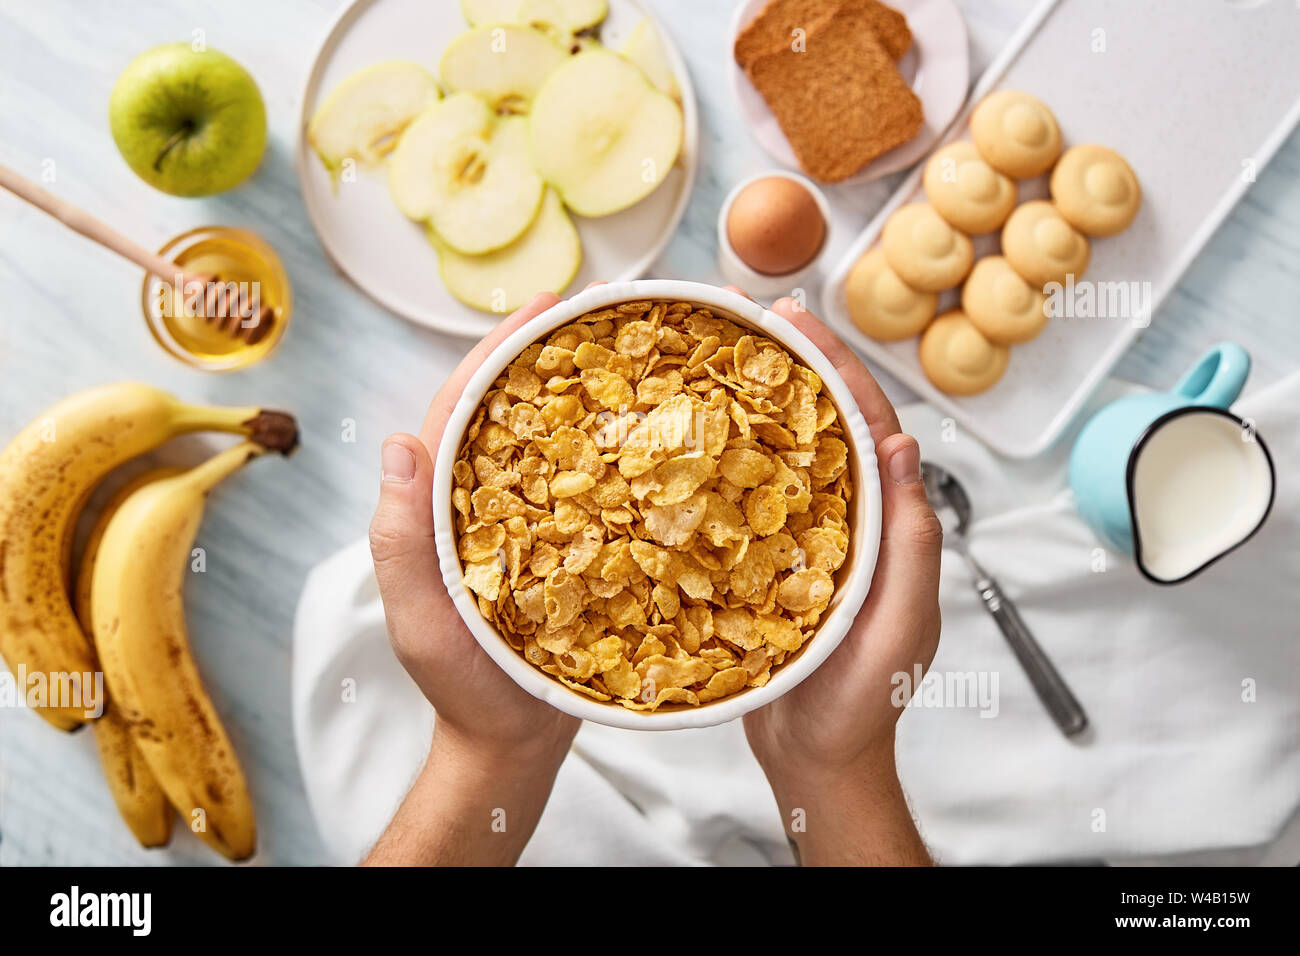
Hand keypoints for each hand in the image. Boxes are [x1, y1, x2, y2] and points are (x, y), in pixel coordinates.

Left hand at [365, 293, 578, 864]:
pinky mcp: (568, 542)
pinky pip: (589, 480)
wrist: (515, 742)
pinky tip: (653, 424)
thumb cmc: (464, 689)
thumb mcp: (421, 621)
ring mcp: (530, 519)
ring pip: (554, 437)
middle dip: (548, 351)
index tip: (542, 304)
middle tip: (602, 305)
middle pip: (512, 408)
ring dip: (585, 387)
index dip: (497, 350)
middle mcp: (486, 500)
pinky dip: (613, 444)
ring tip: (635, 345)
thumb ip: (401, 541)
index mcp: (444, 504)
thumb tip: (394, 444)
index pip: (463, 407)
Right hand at [742, 297, 942, 864]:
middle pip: (823, 424)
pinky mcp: (764, 562)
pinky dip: (723, 459)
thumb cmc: (862, 703)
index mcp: (885, 523)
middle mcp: (846, 519)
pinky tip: (688, 437)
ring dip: (753, 401)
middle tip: (745, 313)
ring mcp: (803, 539)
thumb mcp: (899, 624)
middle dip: (791, 364)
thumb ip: (911, 544)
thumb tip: (906, 445)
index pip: (869, 424)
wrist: (817, 759)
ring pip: (782, 453)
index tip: (799, 318)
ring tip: (711, 354)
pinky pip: (746, 498)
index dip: (838, 366)